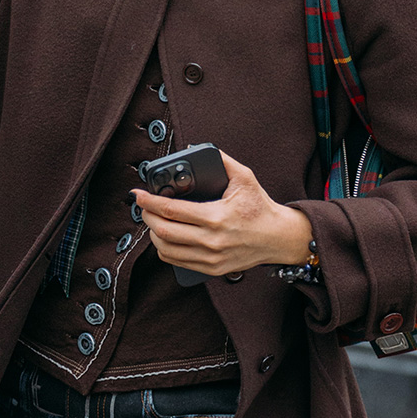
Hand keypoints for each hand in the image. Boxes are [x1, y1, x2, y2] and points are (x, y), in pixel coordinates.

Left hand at [133, 151, 312, 277]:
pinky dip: (164, 249)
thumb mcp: (245, 178)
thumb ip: (222, 161)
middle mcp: (211, 240)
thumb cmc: (260, 208)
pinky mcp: (211, 268)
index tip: (139, 194)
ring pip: (166, 249)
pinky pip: (176, 261)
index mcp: (216, 217)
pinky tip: (164, 237)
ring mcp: (210, 257)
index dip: (150, 201)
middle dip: (146, 216)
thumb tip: (199, 149)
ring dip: (152, 233)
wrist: (278, 238)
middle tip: (143, 205)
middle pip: (163, 230)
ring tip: (152, 220)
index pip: (172, 210)